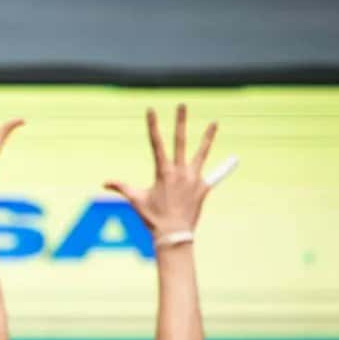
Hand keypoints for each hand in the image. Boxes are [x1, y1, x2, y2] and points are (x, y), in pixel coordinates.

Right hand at [104, 104, 219, 238]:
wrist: (173, 234)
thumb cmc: (152, 217)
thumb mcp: (136, 200)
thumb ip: (121, 187)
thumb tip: (104, 183)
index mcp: (163, 171)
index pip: (156, 143)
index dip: (153, 125)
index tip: (151, 109)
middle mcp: (180, 171)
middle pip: (180, 140)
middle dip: (180, 121)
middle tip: (182, 105)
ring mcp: (194, 178)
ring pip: (202, 153)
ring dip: (208, 137)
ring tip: (214, 122)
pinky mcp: (203, 188)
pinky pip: (214, 176)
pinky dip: (223, 169)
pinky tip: (234, 159)